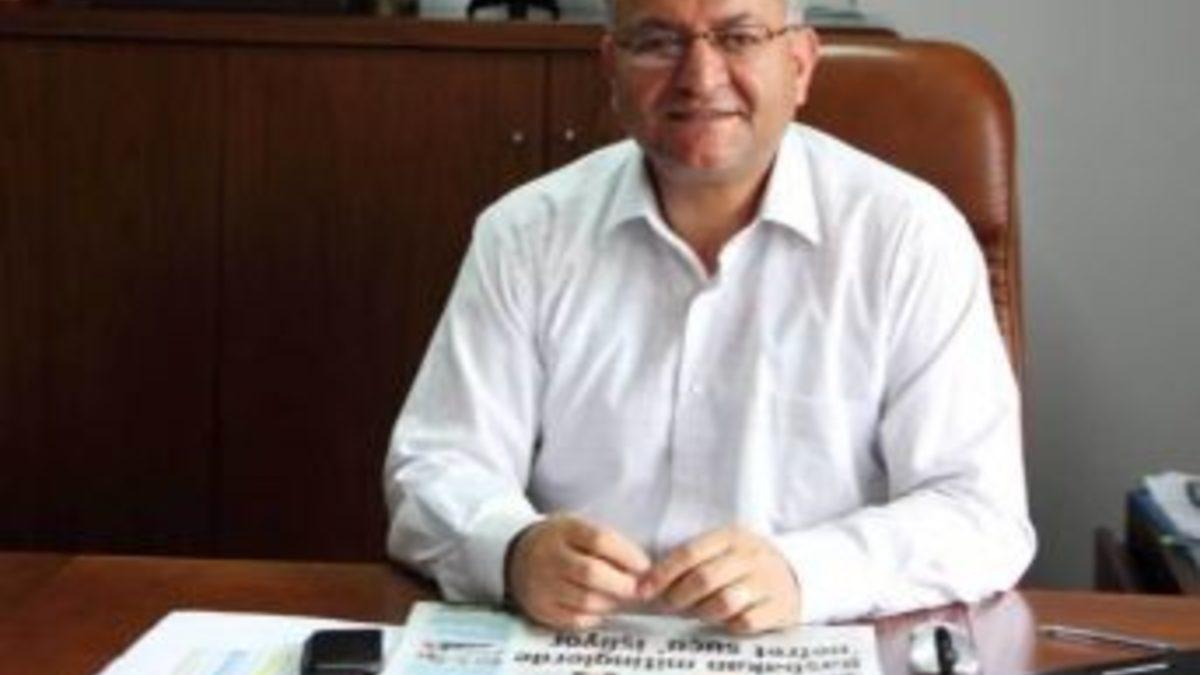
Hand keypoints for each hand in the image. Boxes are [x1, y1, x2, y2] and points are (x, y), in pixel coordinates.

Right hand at [506, 514, 650, 629]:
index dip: (627, 555)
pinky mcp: (541, 609)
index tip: (644, 566)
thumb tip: (644, 568)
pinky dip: (595, 616)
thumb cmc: (561, 543)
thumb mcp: (578, 528)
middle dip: (622, 584)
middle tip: (637, 588)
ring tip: (618, 597)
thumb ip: (608, 543)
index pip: (600, 540)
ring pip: (586, 600)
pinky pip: (576, 620)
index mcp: (564, 530)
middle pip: (592, 573)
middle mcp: (550, 556)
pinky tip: (599, 607)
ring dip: (611, 602)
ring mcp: (543, 585)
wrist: (517, 557)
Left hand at [639, 525, 800, 633]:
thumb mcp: (723, 550)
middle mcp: (750, 556)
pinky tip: (724, 621)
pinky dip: (729, 625)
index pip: (688, 553)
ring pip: (724, 601)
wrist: (796, 573)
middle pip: (704, 578)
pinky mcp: (779, 607)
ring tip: (697, 613)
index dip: (662, 574)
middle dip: (678, 596)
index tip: (644, 590)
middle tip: (668, 606)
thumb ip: (692, 561)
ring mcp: (767, 581)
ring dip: (702, 612)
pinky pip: (745, 621)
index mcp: (731, 537)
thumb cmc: (745, 564)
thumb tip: (649, 582)